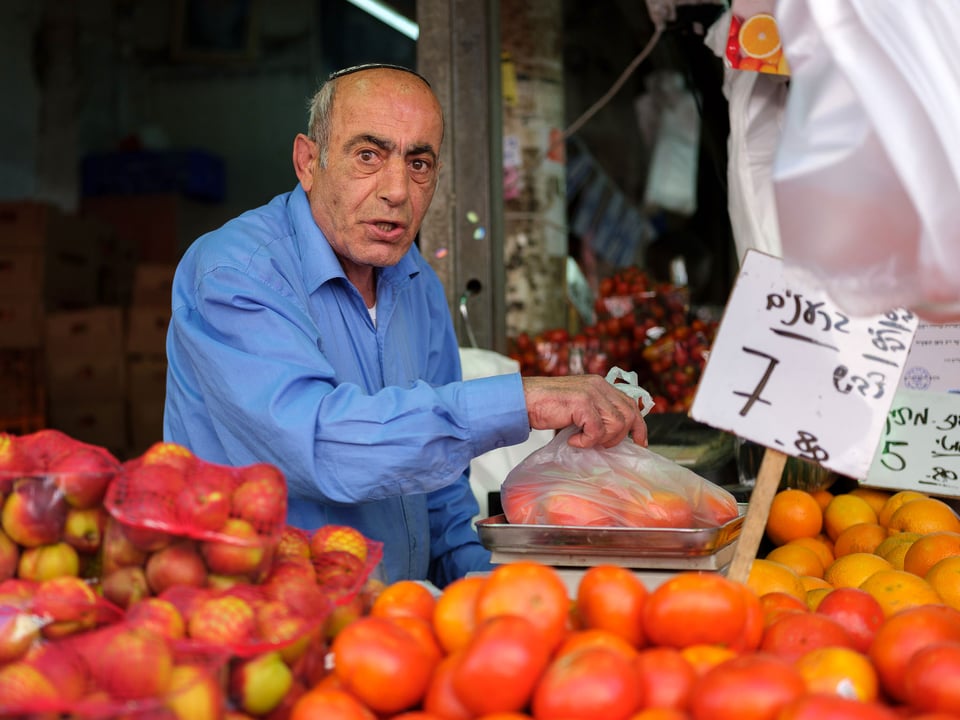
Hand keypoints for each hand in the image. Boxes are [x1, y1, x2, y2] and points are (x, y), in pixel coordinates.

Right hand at [522, 375, 647, 448]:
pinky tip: (573, 440)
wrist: (524, 400)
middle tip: (602, 445)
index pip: (631, 405)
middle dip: (619, 437)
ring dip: (601, 439)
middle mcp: (599, 386)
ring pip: (616, 425)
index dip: (639, 426)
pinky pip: (596, 431)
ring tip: (583, 440)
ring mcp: (591, 393)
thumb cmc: (547, 406)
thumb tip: (615, 434)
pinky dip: (585, 442)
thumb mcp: (578, 406)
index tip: (639, 443)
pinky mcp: (582, 403)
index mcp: (600, 385)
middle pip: (628, 416)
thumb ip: (596, 412)